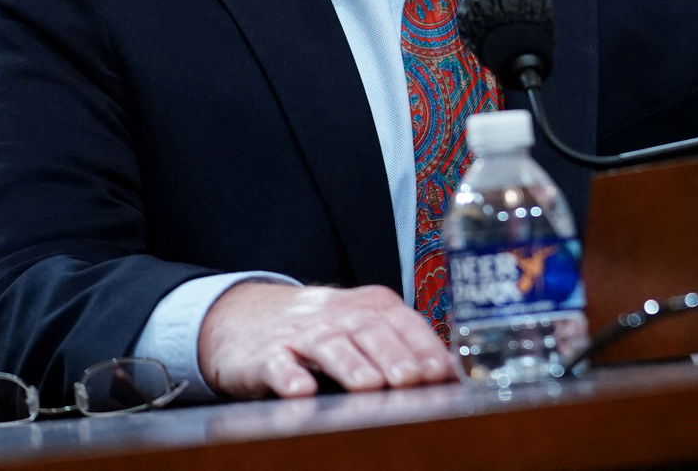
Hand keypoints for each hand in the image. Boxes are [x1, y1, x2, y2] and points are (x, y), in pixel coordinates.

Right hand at [197, 282, 457, 398]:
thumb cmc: (322, 328)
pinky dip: (290, 376)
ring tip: (369, 386)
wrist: (248, 316)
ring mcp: (301, 334)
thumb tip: (448, 373)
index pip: (402, 321)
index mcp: (368, 307)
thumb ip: (402, 344)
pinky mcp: (266, 355)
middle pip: (369, 331)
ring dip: (350, 365)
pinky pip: (278, 363)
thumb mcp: (362, 326)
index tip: (440, 371)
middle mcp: (337, 316)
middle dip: (392, 355)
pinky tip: (302, 391)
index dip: (422, 346)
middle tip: (411, 379)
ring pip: (328, 345)